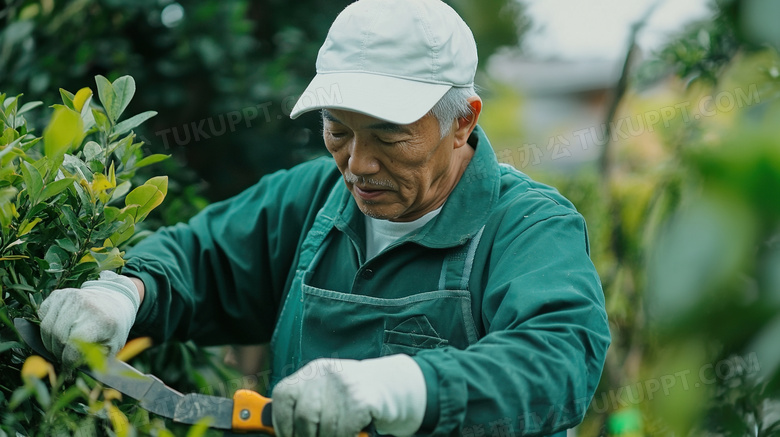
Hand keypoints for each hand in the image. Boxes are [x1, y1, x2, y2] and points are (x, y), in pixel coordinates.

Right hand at [38, 270, 140, 366]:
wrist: (114, 301)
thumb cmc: (113, 328)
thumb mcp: (113, 347)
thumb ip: (96, 362)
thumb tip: (73, 374)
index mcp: (100, 320)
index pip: (73, 348)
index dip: (69, 363)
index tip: (69, 371)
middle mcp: (83, 305)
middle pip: (57, 338)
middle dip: (59, 354)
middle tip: (65, 359)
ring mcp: (69, 297)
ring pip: (46, 329)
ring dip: (51, 343)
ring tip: (62, 348)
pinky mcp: (58, 295)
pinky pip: (42, 317)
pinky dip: (47, 328)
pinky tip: (61, 329)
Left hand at [272, 354, 426, 436]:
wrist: (395, 386)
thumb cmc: (354, 397)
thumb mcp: (327, 395)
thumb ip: (304, 408)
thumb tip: (281, 431)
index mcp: (312, 372)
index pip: (283, 396)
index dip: (282, 423)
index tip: (288, 436)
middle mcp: (325, 374)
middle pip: (305, 416)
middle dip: (307, 436)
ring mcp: (344, 385)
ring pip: (325, 429)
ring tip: (339, 433)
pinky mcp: (361, 399)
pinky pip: (343, 431)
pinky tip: (354, 432)